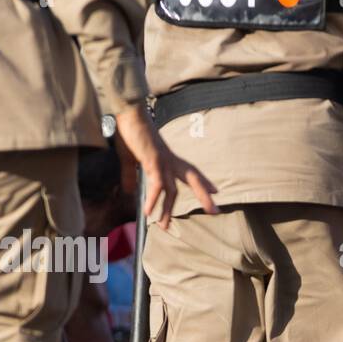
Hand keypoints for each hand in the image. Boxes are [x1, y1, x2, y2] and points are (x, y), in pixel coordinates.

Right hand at [112, 105, 217, 229]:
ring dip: (167, 209)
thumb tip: (129, 191)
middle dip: (204, 194)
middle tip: (215, 211)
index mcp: (168, 158)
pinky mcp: (152, 161)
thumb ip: (130, 177)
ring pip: (173, 189)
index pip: (190, 171)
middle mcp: (169, 160)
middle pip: (193, 178)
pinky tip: (148, 212)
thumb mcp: (130, 159)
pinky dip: (153, 199)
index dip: (203, 182)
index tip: (216, 192)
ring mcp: (162, 161)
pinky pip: (156, 185)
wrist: (125, 115)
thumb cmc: (129, 133)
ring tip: (164, 227)